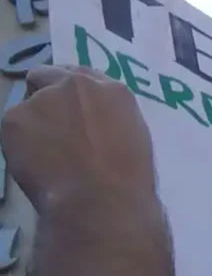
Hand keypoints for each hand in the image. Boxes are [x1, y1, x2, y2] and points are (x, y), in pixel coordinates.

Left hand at [1, 65, 155, 213]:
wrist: (100, 199)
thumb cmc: (128, 179)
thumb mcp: (134, 139)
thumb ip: (111, 120)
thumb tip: (93, 125)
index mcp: (113, 91)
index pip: (87, 77)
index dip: (76, 94)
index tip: (74, 110)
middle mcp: (77, 84)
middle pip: (49, 76)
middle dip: (47, 94)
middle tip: (51, 125)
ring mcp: (43, 98)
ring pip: (29, 104)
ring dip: (35, 122)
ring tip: (46, 155)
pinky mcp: (15, 117)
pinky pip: (13, 127)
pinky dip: (19, 143)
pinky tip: (35, 164)